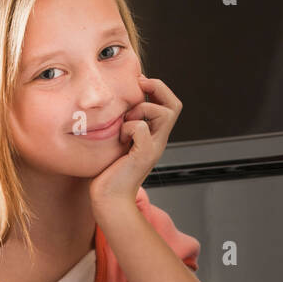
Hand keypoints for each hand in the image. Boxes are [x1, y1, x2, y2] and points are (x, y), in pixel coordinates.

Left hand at [89, 74, 181, 212]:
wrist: (108, 198)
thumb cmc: (109, 172)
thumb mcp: (118, 141)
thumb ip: (124, 123)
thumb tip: (118, 103)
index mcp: (155, 136)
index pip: (170, 104)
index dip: (158, 88)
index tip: (139, 83)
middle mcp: (159, 141)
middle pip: (174, 105)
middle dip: (157, 89)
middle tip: (138, 90)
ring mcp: (153, 148)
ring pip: (163, 113)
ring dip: (141, 110)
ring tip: (125, 123)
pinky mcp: (143, 155)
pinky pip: (142, 128)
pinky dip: (129, 127)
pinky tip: (120, 139)